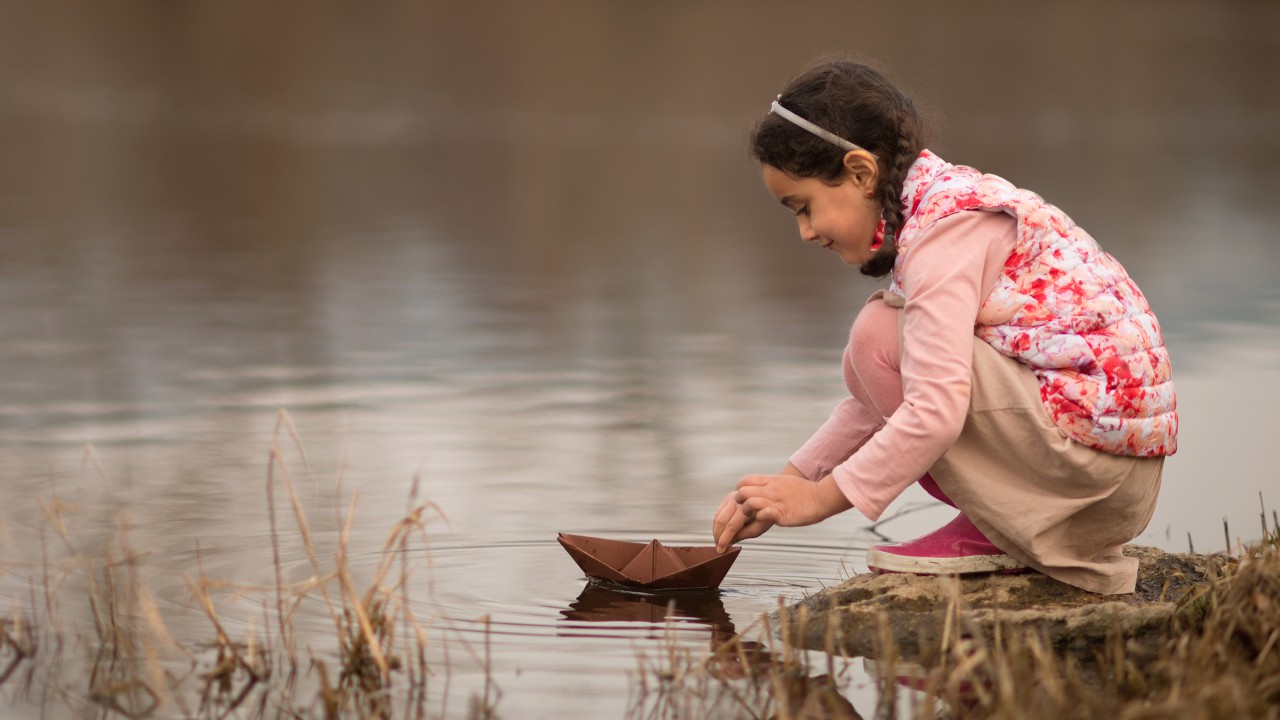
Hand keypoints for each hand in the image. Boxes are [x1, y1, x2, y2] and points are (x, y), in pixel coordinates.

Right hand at [713, 490, 775, 552]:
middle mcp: (738, 499)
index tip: (721, 549)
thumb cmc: (767, 514)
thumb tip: (728, 543)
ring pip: (717, 516)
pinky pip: (718, 512)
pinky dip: (716, 524)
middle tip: (718, 547)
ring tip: (718, 542)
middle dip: (718, 536)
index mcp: (747, 506)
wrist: (769, 500)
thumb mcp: (759, 527)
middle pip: (721, 521)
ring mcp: (732, 497)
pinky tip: (719, 532)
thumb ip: (743, 535)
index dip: (725, 539)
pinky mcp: (728, 498)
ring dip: (716, 531)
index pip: (732, 526)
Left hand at [732, 474, 850, 531]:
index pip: (743, 481)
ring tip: (748, 521)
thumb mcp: (784, 482)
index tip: (741, 500)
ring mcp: (775, 501)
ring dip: (745, 513)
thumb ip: (769, 484)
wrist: (821, 497)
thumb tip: (759, 490)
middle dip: (736, 505)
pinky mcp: (782, 514)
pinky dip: (759, 518)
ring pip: (749, 503)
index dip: (739, 491)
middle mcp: (770, 490)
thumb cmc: (804, 492)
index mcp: (770, 481)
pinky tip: (761, 523)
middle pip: (741, 493)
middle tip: (739, 514)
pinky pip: (764, 514)